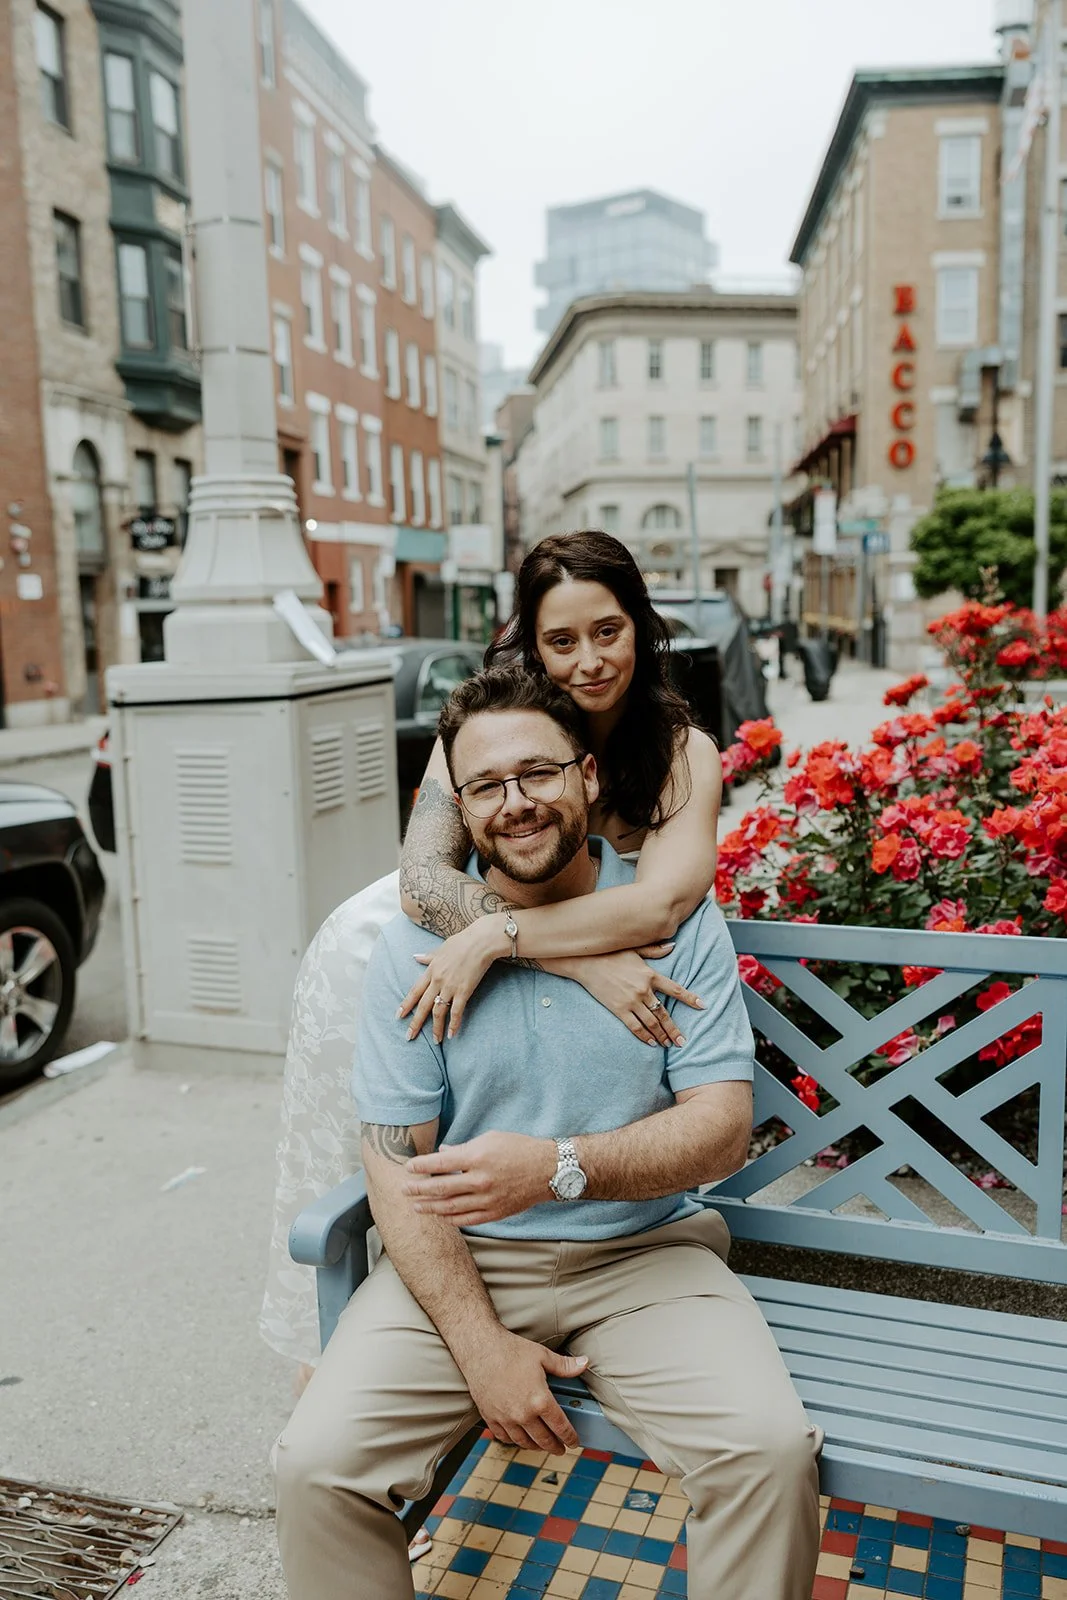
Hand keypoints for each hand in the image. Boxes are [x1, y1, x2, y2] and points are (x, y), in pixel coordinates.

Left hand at [397, 917, 505, 1041]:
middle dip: (415, 1022)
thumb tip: (415, 957)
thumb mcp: (441, 948)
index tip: (398, 1016)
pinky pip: (457, 1011)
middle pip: (423, 1005)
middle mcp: (438, 980)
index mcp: (431, 970)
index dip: (406, 1004)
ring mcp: (450, 986)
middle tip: (409, 1037)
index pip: (415, 991)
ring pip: (439, 1011)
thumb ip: (428, 956)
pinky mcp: (464, 991)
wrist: (480, 941)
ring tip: (435, 1041)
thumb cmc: (462, 942)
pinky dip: (454, 1024)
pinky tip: (452, 1034)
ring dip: (436, 1028)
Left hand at [404, 1131, 556, 1224]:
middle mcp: (479, 1180)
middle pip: (440, 1188)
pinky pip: (466, 1219)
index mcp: (477, 1158)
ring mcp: (487, 1200)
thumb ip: (463, 1149)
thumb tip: (443, 1153)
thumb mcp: (490, 1139)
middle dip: (418, 1189)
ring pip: (450, 1207)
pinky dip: (451, 1218)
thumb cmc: (519, 1148)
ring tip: (415, 1206)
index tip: (408, 1167)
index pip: (440, 1164)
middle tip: (404, 1189)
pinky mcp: (494, 1213)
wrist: (548, 1170)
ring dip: (429, 1207)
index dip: (421, 1166)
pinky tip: (440, 1216)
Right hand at [455, 1325, 589, 1452]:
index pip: (560, 1427)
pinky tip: (519, 1438)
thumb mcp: (542, 1356)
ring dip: (535, 1446)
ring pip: (524, 1442)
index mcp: (540, 1400)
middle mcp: (523, 1414)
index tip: (574, 1442)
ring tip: (541, 1445)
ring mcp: (505, 1418)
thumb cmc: (511, 1350)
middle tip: (560, 1449)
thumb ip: (565, 1365)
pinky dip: (514, 1441)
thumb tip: (584, 1363)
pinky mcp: (490, 1417)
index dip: (570, 1437)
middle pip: (543, 1440)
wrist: (480, 1348)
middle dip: (555, 1447)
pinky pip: (504, 1437)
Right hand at [556, 947, 703, 1046]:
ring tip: (668, 1045)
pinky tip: (651, 1043)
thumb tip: (673, 946)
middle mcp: (643, 990)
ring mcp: (630, 1001)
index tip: (702, 1006)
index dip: (689, 998)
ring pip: (651, 1023)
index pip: (674, 989)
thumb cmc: (611, 953)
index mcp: (649, 975)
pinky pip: (634, 1026)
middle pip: (664, 1013)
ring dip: (661, 1035)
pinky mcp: (618, 1009)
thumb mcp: (635, 949)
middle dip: (674, 1029)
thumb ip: (655, 950)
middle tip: (682, 1041)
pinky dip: (644, 1036)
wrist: (586, 961)